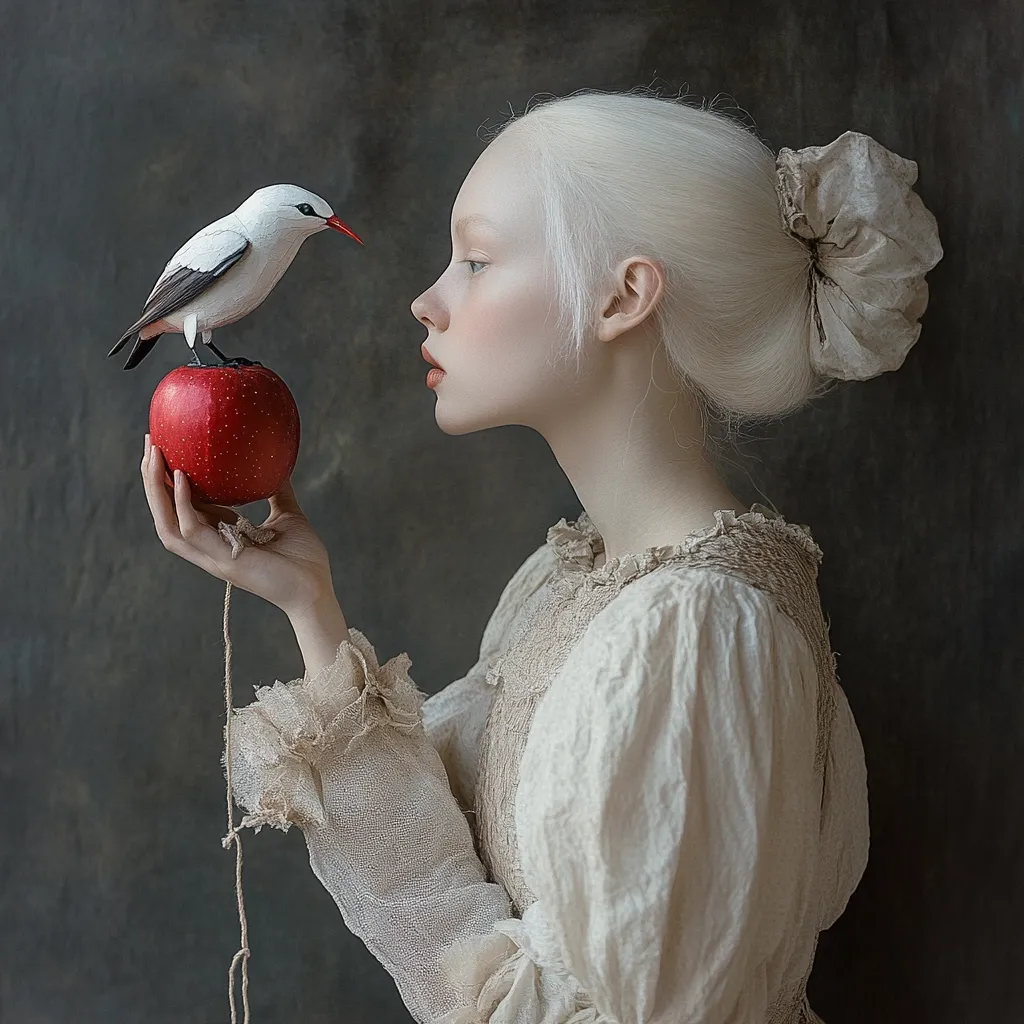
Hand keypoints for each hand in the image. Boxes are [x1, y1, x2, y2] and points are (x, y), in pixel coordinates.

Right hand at [141, 433, 333, 616]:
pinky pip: (192, 530)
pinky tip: (182, 477)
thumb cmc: (304, 560)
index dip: (169, 483)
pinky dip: (183, 504)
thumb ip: (277, 492)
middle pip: (164, 515)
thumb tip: (278, 463)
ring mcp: (213, 556)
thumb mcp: (287, 515)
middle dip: (152, 481)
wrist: (316, 591)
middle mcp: (209, 549)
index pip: (182, 510)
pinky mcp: (224, 561)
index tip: (166, 447)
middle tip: (149, 443)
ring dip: (156, 490)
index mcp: (219, 539)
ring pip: (168, 524)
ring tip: (154, 455)